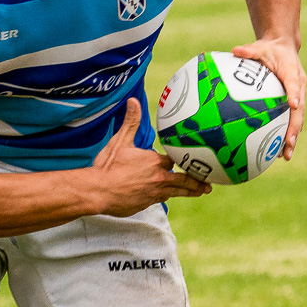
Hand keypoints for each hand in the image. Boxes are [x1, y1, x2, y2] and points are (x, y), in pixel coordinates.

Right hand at [90, 98, 210, 215]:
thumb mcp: (120, 142)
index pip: (176, 160)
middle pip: (184, 181)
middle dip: (197, 182)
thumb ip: (131, 122)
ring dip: (189, 192)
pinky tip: (169, 197)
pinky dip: (166, 197)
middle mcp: (159, 180)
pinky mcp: (145, 205)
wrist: (97, 191)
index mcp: (155, 163)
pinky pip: (159, 200)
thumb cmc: (108, 166)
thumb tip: (134, 101)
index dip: (184, 160)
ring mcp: (153, 194)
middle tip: (208, 185)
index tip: (195, 159)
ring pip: (176, 193)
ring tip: (200, 193)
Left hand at [231, 37, 306, 160]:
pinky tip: (279, 151)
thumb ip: (249, 50)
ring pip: (298, 119)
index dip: (294, 94)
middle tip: (289, 143)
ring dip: (293, 137)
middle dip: (295, 128)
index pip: (294, 83)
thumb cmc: (270, 49)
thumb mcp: (259, 47)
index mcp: (292, 71)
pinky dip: (288, 135)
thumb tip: (235, 50)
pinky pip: (292, 120)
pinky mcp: (295, 103)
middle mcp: (299, 86)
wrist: (285, 48)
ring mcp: (299, 96)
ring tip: (286, 155)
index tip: (292, 105)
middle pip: (300, 110)